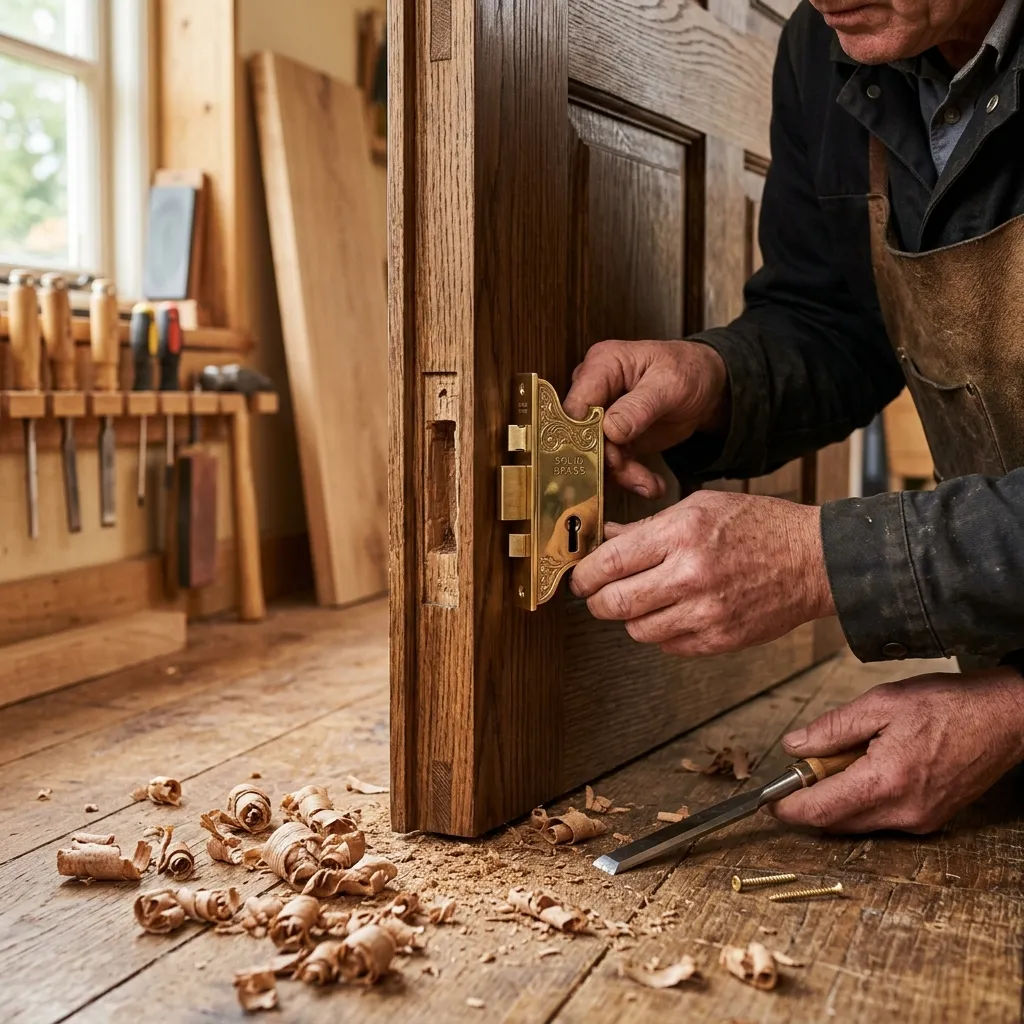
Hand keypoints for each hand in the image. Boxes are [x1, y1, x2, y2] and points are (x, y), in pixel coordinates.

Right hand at [563, 340, 729, 499]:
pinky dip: (631, 476)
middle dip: (606, 460)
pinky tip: (652, 484)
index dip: (581, 434)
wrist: (707, 387)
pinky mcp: (613, 437)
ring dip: (623, 473)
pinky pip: (613, 462)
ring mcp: (602, 415)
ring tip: (649, 484)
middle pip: (582, 433)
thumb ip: (639, 407)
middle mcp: (596, 390)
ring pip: (597, 453)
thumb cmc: (688, 371)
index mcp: (602, 365)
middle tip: (633, 476)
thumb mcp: (670, 384)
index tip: (602, 457)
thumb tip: (610, 429)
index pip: (577, 404)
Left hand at [569, 489, 834, 655]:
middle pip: (614, 604)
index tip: (580, 577)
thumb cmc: (758, 526)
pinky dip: (662, 632)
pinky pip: (668, 645)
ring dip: (631, 618)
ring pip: (637, 630)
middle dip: (596, 601)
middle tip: (598, 595)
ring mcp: (705, 613)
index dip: (585, 575)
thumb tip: (605, 538)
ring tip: (645, 599)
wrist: (814, 560)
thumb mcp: (700, 506)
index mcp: (681, 534)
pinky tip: (675, 611)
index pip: (609, 563)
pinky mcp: (719, 640)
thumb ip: (647, 526)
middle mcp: (690, 575)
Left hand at [770, 668, 1023, 832]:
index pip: (821, 811)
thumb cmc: (948, 705)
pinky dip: (863, 799)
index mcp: (885, 782)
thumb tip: (794, 745)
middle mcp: (903, 812)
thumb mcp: (880, 703)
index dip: (788, 808)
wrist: (1004, 718)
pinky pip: (881, 819)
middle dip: (811, 800)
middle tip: (806, 767)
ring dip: (838, 799)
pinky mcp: (930, 820)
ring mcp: (920, 821)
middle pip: (836, 822)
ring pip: (858, 822)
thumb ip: (832, 728)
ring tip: (844, 758)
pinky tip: (869, 767)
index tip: (767, 801)